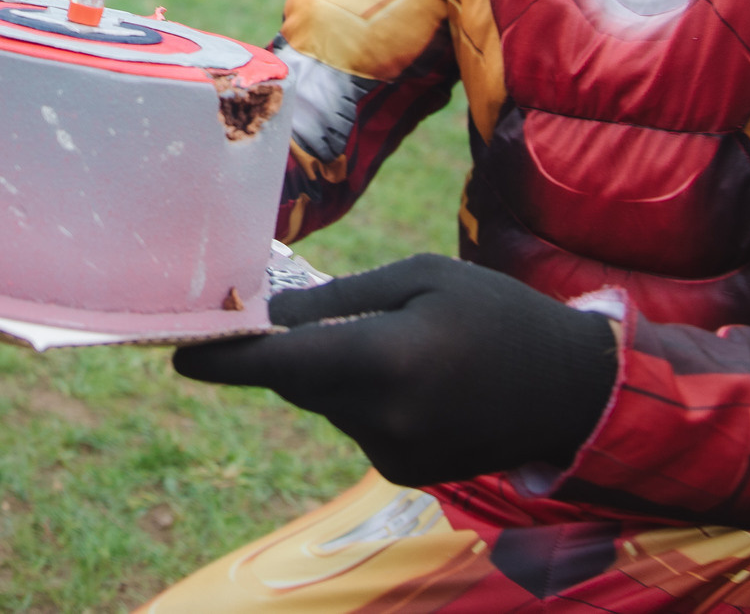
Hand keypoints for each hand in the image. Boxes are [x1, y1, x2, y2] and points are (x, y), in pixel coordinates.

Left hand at [173, 254, 618, 489]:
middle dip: (290, 350)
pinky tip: (414, 378)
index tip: (177, 355)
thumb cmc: (497, 314)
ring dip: (333, 371)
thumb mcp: (422, 277)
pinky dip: (362, 397)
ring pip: (326, 402)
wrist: (571, 391)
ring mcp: (393, 454)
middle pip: (299, 381)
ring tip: (394, 342)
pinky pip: (355, 424)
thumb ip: (341, 299)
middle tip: (298, 312)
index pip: (284, 364)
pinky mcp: (402, 472)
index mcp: (387, 361)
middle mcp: (383, 419)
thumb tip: (274, 318)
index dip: (226, 360)